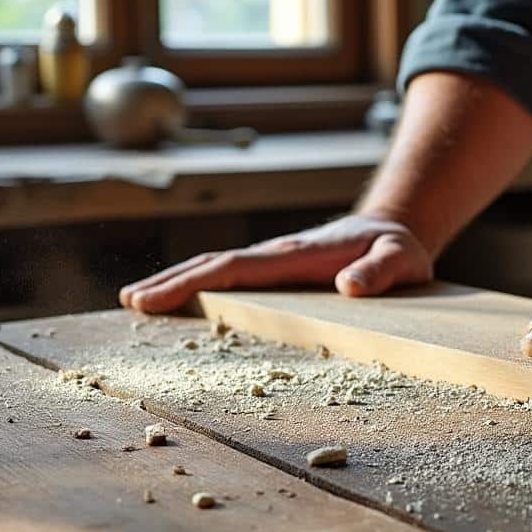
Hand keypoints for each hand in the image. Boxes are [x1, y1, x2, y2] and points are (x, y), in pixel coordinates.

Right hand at [118, 215, 433, 312]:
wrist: (396, 229)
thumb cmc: (397, 249)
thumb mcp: (401, 260)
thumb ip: (379, 273)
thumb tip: (348, 287)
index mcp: (296, 256)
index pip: (232, 268)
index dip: (192, 283)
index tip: (154, 298)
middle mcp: (277, 255)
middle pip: (212, 264)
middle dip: (169, 282)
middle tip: (129, 303)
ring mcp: (274, 261)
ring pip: (216, 269)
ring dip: (177, 282)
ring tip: (138, 302)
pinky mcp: (277, 270)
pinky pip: (231, 277)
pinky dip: (200, 286)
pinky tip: (180, 302)